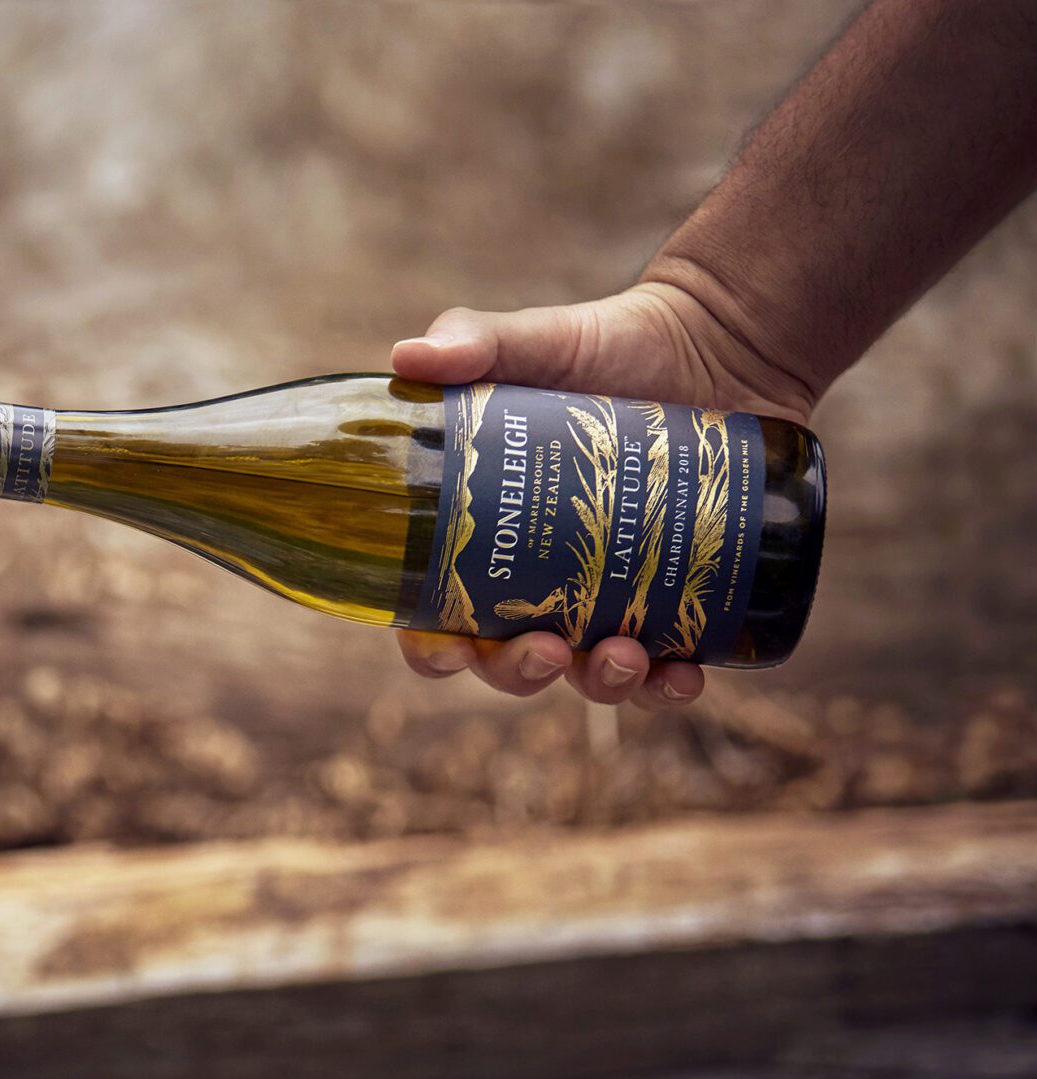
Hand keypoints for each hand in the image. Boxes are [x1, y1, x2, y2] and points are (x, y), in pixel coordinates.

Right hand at [389, 281, 815, 708]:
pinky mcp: (683, 602)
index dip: (433, 650)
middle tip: (542, 646)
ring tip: (623, 653)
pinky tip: (685, 676)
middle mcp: (542, 585)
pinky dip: (670, 688)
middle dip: (517, 674)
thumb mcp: (537, 341)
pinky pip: (669, 671)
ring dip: (598, 685)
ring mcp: (612, 600)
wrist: (719, 343)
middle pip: (508, 665)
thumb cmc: (609, 347)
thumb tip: (409, 356)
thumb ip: (471, 342)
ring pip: (588, 677)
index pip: (438, 620)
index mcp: (488, 542)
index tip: (448, 646)